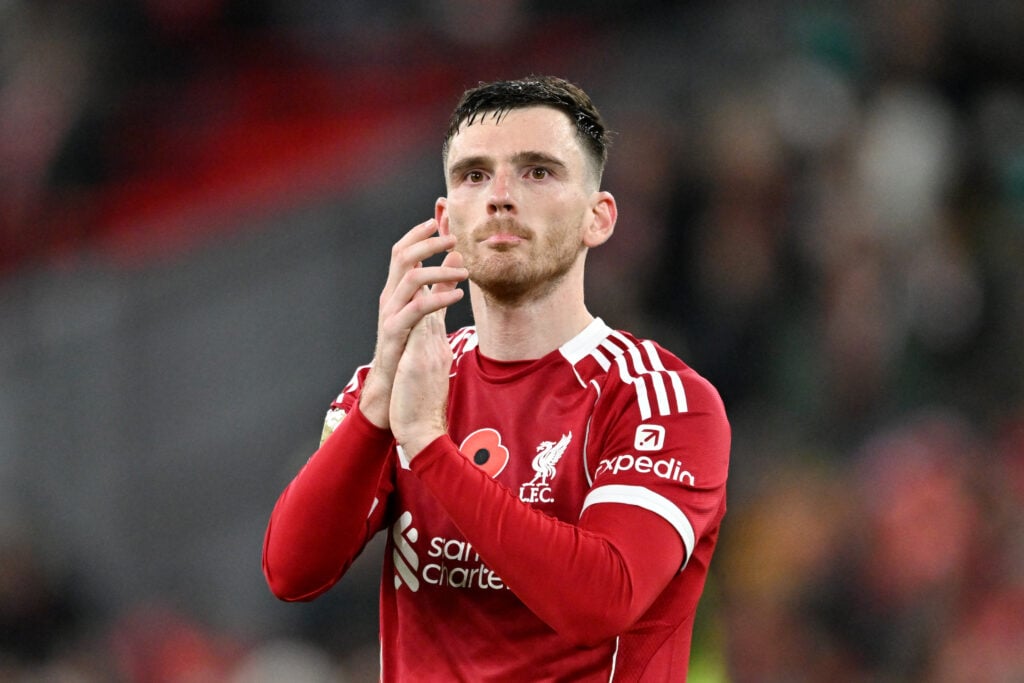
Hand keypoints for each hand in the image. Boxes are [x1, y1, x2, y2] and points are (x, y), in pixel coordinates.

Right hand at [359, 219, 466, 428]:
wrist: (391, 386)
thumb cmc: (409, 348)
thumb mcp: (428, 311)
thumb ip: (440, 285)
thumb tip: (456, 258)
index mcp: (396, 291)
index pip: (402, 252)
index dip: (417, 233)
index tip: (438, 219)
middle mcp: (389, 298)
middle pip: (402, 257)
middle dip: (428, 243)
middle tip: (454, 238)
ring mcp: (390, 314)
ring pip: (410, 279)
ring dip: (439, 270)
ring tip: (464, 271)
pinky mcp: (396, 333)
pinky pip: (417, 309)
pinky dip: (439, 298)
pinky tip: (458, 295)